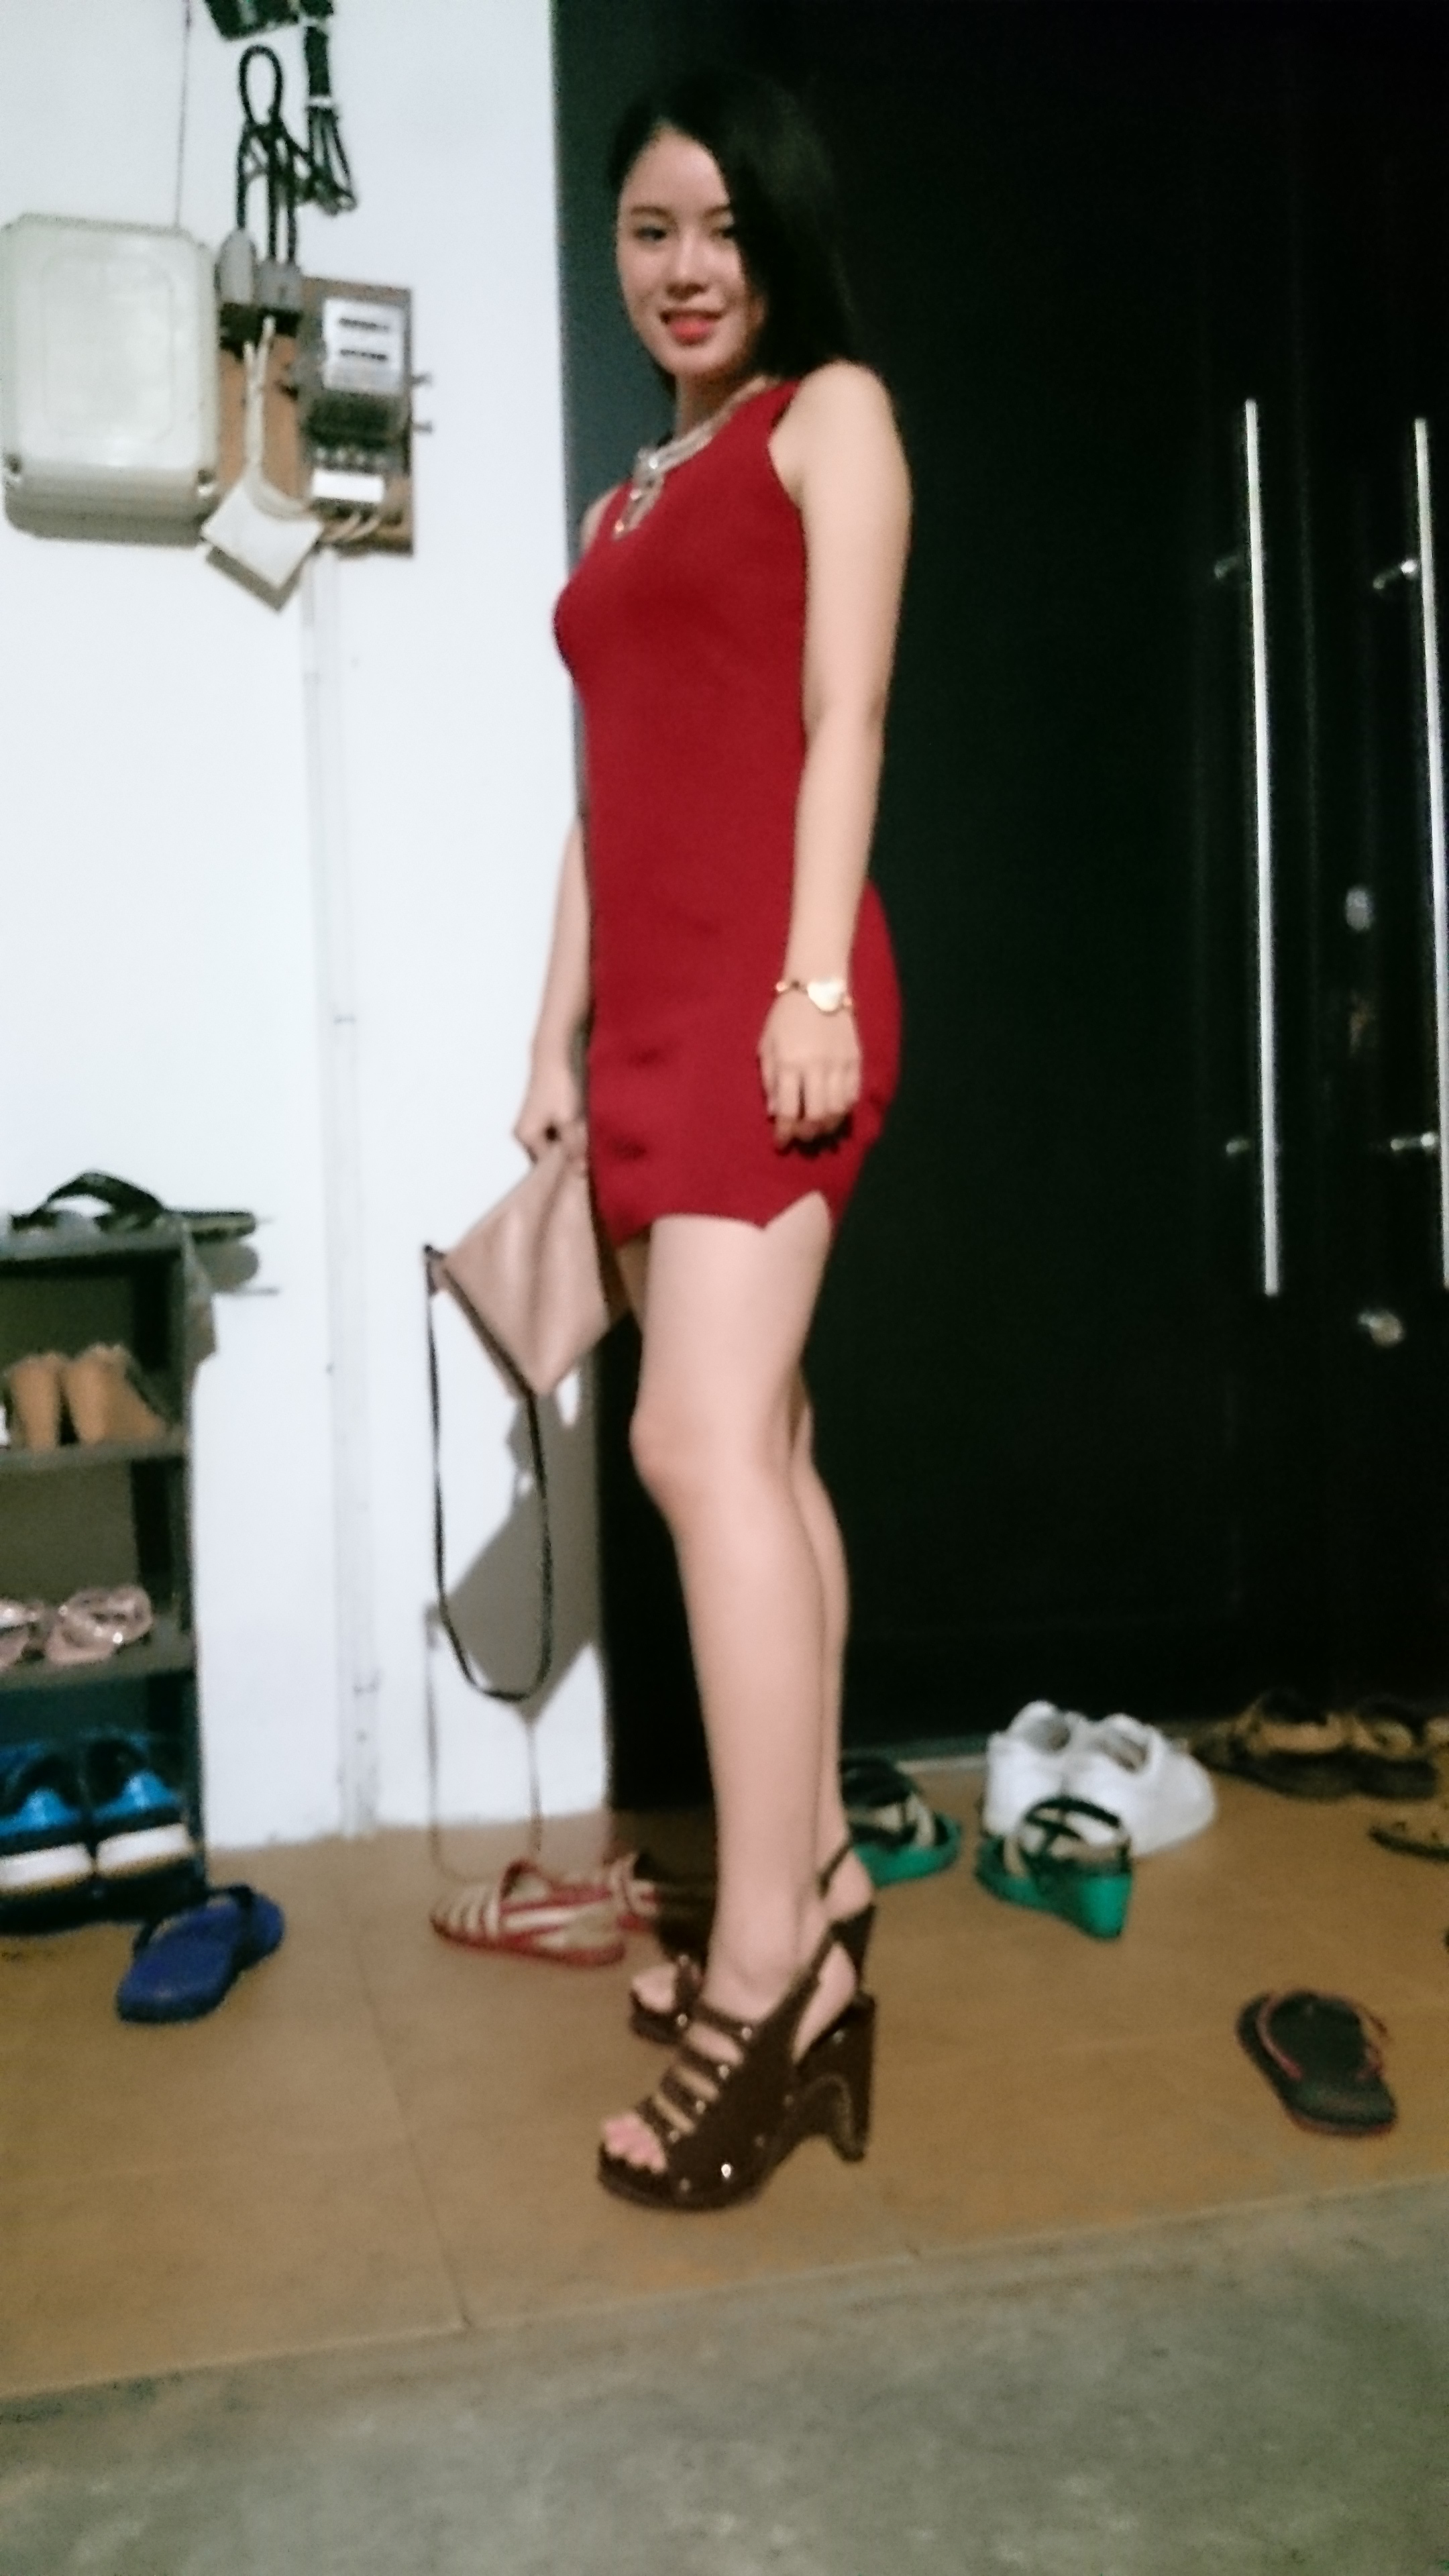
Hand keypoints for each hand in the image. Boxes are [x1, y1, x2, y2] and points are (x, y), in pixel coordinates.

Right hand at [514, 1055, 586, 1165]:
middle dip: (566, 1158)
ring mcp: (529, 1128)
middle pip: (547, 1158)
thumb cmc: (558, 1089)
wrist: (552, 1060)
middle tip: (586, 1157)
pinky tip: (577, 1133)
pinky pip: (551, 1137)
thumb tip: (580, 1170)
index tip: (585, 1168)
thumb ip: (573, 1146)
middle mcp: (523, 1136)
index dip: (566, 1168)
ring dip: (566, 1147)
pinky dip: (564, 1137)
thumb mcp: (568, 1120)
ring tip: (583, 1144)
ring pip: (551, 1147)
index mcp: (527, 1138)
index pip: (547, 1166)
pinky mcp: (537, 1120)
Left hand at [758, 991, 861, 1146]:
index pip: (789, 1110)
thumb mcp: (767, 1046)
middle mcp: (816, 1066)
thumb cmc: (785, 1017)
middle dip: (807, 1133)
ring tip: (818, 1129)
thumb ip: (770, 1081)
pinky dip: (844, 1110)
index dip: (784, 1133)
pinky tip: (835, 1112)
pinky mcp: (855, 1059)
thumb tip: (775, 1113)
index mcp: (790, 1063)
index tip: (780, 1144)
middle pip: (817, 1115)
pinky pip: (853, 1094)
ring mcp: (839, 1063)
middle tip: (801, 1137)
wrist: (818, 986)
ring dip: (828, 1126)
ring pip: (838, 1109)